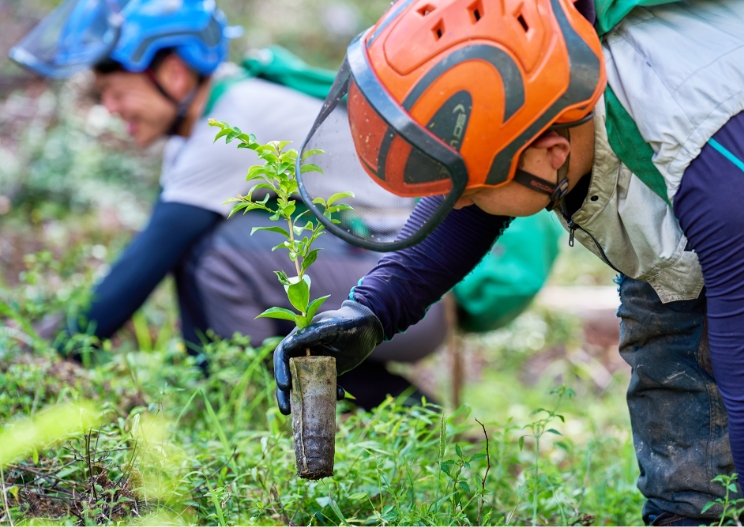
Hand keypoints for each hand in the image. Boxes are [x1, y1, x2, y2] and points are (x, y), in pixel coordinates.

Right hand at [273, 300, 383, 414]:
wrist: (370, 328)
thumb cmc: (351, 323)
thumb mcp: (334, 328)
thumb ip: (314, 333)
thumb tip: (290, 344)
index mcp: (301, 337)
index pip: (284, 353)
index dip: (281, 370)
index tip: (286, 386)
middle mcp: (304, 350)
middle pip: (289, 372)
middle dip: (286, 392)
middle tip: (286, 410)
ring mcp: (315, 362)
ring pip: (303, 383)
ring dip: (301, 398)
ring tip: (299, 414)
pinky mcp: (327, 371)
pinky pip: (322, 386)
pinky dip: (327, 394)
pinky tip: (339, 397)